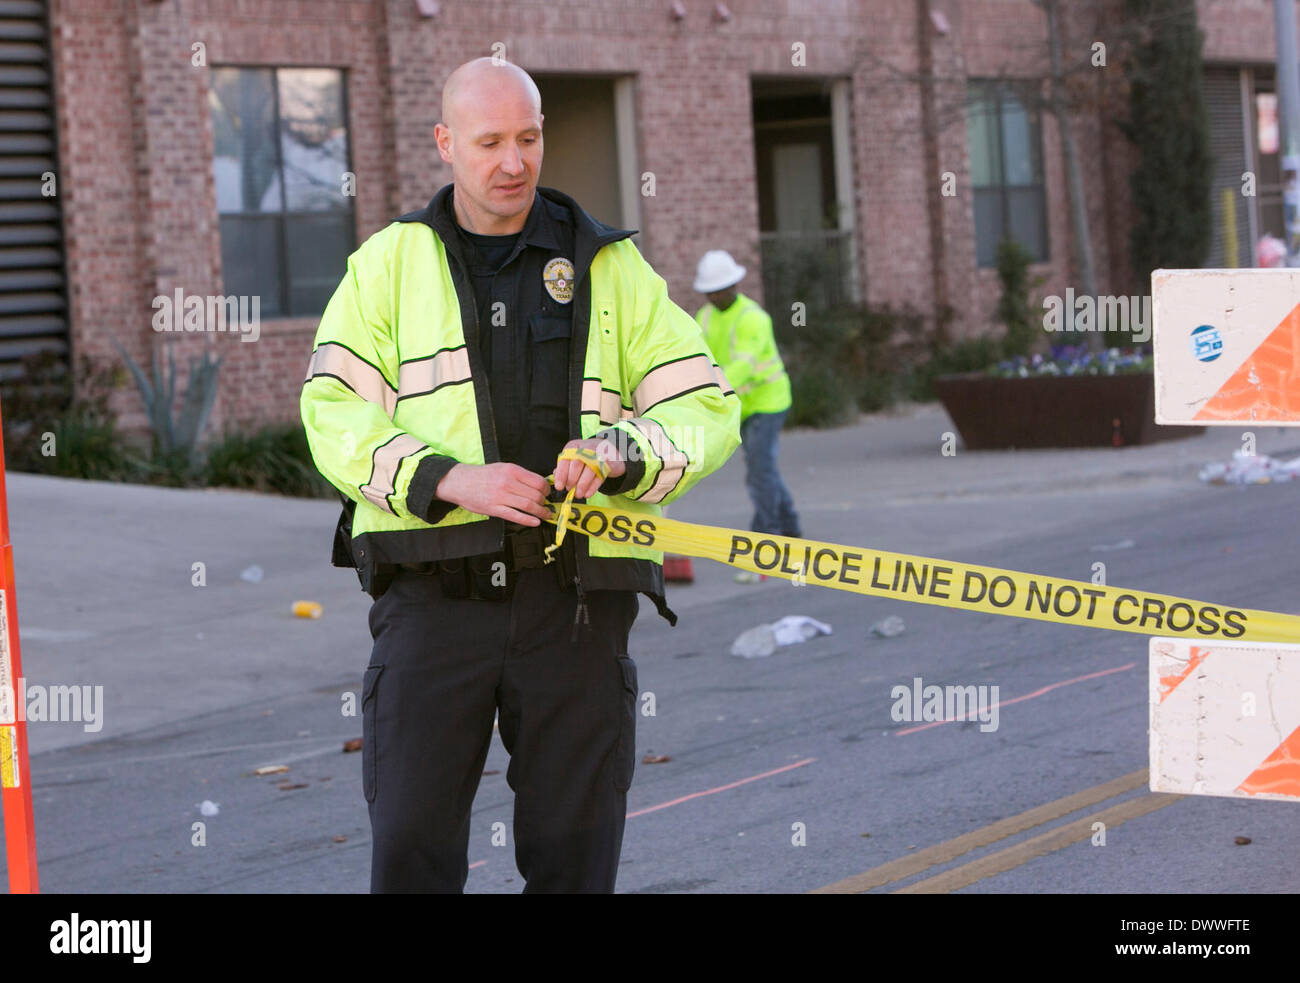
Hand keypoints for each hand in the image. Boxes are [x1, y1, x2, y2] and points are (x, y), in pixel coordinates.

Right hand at [435, 462, 551, 525]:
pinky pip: (515, 516)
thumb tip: (538, 484)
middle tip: (546, 506)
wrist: (459, 482)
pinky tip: (535, 522)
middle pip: (535, 494)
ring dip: (540, 512)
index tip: (547, 494)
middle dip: (544, 502)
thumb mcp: (502, 468)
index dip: (547, 490)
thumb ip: (519, 475)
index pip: (538, 481)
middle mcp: (507, 482)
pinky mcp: (494, 509)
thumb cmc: (482, 475)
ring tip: (545, 515)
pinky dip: (528, 520)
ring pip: (528, 505)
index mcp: (511, 470)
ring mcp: (500, 496)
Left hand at [553, 438, 624, 499]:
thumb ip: (564, 466)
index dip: (561, 475)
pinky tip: (587, 494)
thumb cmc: (587, 456)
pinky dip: (592, 487)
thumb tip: (555, 477)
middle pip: (577, 464)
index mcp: (574, 447)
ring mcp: (599, 455)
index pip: (565, 460)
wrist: (609, 450)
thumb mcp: (574, 457)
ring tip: (578, 494)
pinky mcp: (608, 463)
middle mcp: (586, 448)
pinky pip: (599, 477)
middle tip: (569, 489)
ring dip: (582, 485)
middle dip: (571, 480)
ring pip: (589, 470)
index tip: (559, 487)